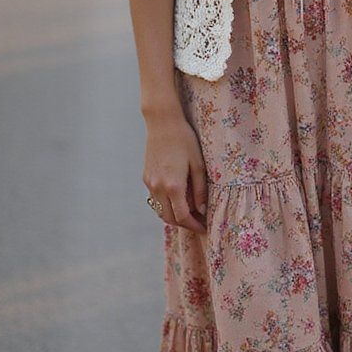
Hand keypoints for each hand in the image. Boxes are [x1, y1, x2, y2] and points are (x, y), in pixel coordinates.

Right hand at [143, 108, 208, 233]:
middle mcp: (158, 188)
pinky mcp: (146, 177)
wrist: (162, 122)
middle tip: (199, 223)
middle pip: (169, 218)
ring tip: (190, 212)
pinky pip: (155, 199)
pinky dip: (166, 205)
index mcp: (173, 186)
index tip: (205, 228)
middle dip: (184, 224)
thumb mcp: (198, 164)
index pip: (183, 217)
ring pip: (160, 210)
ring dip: (174, 216)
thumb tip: (202, 209)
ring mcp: (149, 183)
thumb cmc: (184, 140)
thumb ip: (200, 190)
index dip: (195, 226)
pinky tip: (178, 199)